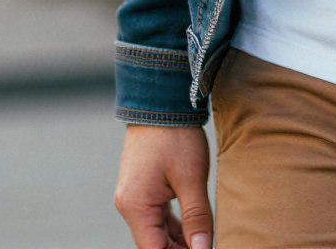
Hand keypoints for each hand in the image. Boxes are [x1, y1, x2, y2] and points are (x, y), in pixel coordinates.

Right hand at [114, 123, 212, 248]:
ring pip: (156, 232)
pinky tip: (194, 231)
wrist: (160, 100)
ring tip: (203, 241)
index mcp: (136, 206)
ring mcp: (133, 196)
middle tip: (207, 246)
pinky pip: (156, 217)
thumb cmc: (176, 136)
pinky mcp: (141, 188)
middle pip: (154, 244)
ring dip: (178, 241)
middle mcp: (128, 205)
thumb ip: (197, 218)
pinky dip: (174, 226)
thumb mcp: (192, 179)